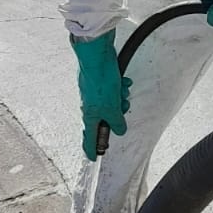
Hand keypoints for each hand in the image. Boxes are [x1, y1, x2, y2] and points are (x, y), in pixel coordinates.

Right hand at [71, 31, 131, 160]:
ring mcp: (94, 92)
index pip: (89, 137)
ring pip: (112, 102)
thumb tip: (120, 130)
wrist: (96, 54)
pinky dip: (119, 85)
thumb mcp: (112, 106)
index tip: (92, 158)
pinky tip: (123, 80)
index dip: (91, 148)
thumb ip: (117, 121)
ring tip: (123, 88)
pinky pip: (112, 89)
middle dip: (118, 112)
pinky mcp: (100, 81)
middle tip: (123, 105)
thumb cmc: (101, 81)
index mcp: (90, 114)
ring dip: (121, 96)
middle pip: (106, 118)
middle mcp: (90, 105)